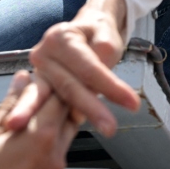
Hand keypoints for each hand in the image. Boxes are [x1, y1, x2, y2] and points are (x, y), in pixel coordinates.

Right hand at [9, 0, 138, 136]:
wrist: (85, 28)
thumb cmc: (98, 33)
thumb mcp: (107, 36)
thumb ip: (103, 55)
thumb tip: (94, 83)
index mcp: (61, 38)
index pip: (88, 67)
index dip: (110, 86)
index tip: (132, 103)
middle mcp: (43, 54)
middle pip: (68, 86)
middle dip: (90, 108)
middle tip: (110, 128)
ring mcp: (37, 71)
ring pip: (50, 99)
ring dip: (55, 120)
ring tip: (45, 139)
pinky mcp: (39, 86)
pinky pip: (46, 105)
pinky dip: (49, 119)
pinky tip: (46, 137)